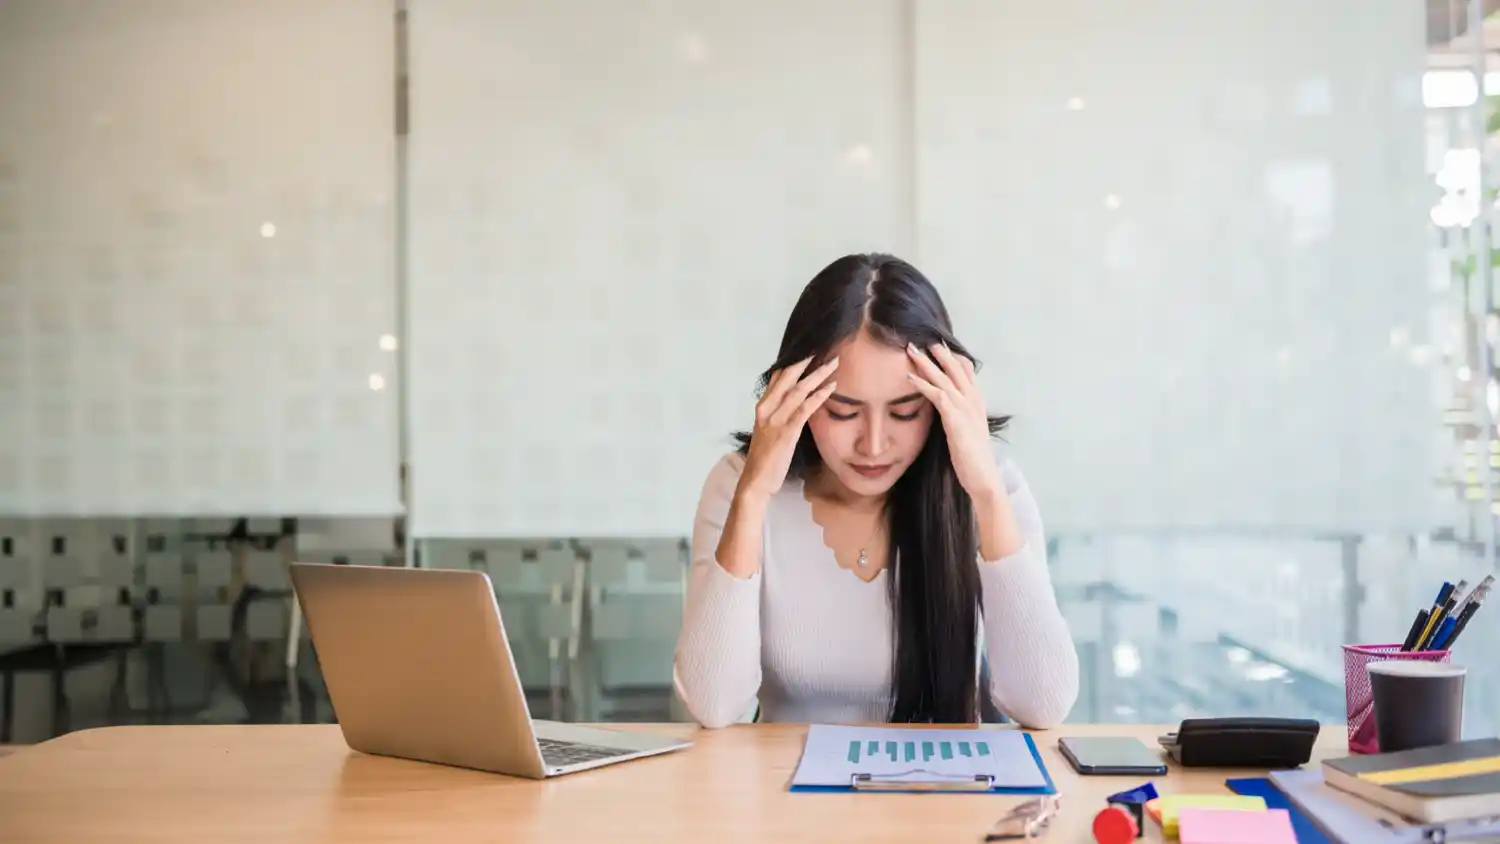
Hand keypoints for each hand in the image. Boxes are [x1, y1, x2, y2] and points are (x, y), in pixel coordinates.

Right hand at [737, 356, 838, 503]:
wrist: (755, 481)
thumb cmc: (764, 457)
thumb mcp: (768, 430)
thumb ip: (778, 413)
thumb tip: (794, 401)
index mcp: (762, 406)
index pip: (778, 376)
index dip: (793, 361)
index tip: (809, 349)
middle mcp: (767, 408)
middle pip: (788, 376)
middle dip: (806, 360)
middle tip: (824, 347)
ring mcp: (776, 419)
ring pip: (799, 389)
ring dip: (818, 374)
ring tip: (833, 363)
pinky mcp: (786, 432)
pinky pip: (805, 408)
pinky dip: (819, 396)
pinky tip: (831, 387)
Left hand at [905, 343, 1002, 502]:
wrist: (983, 479)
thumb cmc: (971, 459)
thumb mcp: (965, 431)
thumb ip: (956, 416)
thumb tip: (944, 408)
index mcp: (976, 403)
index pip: (965, 371)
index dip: (951, 356)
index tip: (936, 343)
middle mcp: (973, 402)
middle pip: (955, 369)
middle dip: (939, 352)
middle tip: (922, 337)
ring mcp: (966, 411)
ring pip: (945, 379)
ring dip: (927, 363)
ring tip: (911, 350)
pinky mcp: (957, 422)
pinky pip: (938, 396)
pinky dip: (923, 384)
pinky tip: (910, 376)